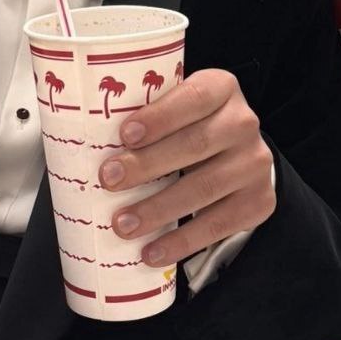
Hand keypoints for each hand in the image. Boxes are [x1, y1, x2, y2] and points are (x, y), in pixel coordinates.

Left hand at [99, 69, 274, 267]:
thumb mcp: (173, 108)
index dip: (160, 116)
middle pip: (196, 144)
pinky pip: (220, 225)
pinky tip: (152, 251)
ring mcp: (256, 164)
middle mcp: (244, 122)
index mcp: (221, 88)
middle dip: (148, 165)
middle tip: (107, 181)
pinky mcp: (260, 201)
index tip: (125, 134)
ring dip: (159, 209)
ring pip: (206, 187)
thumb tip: (80, 138)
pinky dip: (183, 241)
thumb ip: (144, 113)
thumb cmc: (188, 127)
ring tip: (122, 225)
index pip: (194, 97)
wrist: (235, 154)